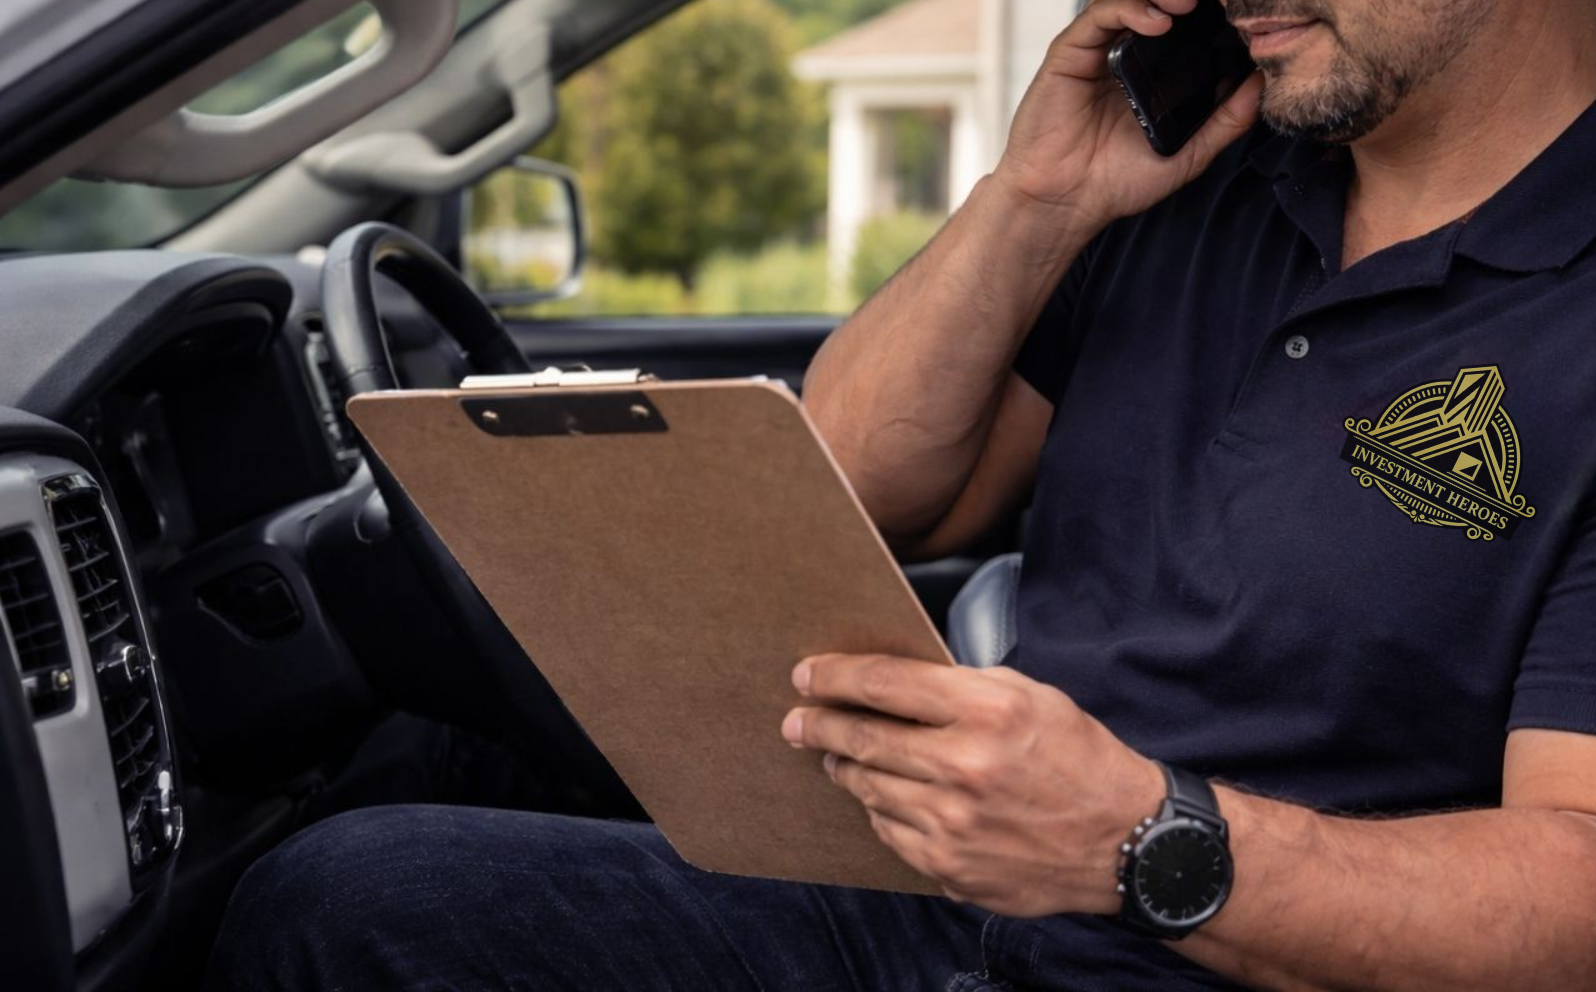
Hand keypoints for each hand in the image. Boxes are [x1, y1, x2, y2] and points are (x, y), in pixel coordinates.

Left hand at [781, 653, 1163, 916]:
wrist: (1128, 841)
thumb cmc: (1079, 758)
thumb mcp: (1030, 696)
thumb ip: (962, 687)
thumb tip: (892, 682)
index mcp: (988, 711)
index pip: (884, 683)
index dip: (834, 677)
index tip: (806, 675)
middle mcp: (966, 766)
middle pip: (863, 738)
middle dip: (819, 724)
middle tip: (795, 719)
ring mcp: (955, 824)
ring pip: (868, 787)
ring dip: (843, 768)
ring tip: (833, 756)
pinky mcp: (952, 867)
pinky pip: (890, 831)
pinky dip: (879, 809)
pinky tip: (880, 795)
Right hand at [993, 0, 1262, 232]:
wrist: (1064, 202)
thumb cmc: (1115, 182)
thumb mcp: (1187, 154)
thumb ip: (1226, 121)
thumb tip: (1261, 82)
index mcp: (1152, 75)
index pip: (1185, 28)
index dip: (1211, 17)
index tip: (1241, 16)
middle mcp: (1125, 56)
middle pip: (1158, 6)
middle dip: (1190, 0)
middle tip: (1221, 2)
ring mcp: (1097, 51)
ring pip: (1129, 0)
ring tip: (1191, 4)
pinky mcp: (1069, 53)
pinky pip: (1099, 16)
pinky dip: (1131, 9)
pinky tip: (1158, 22)